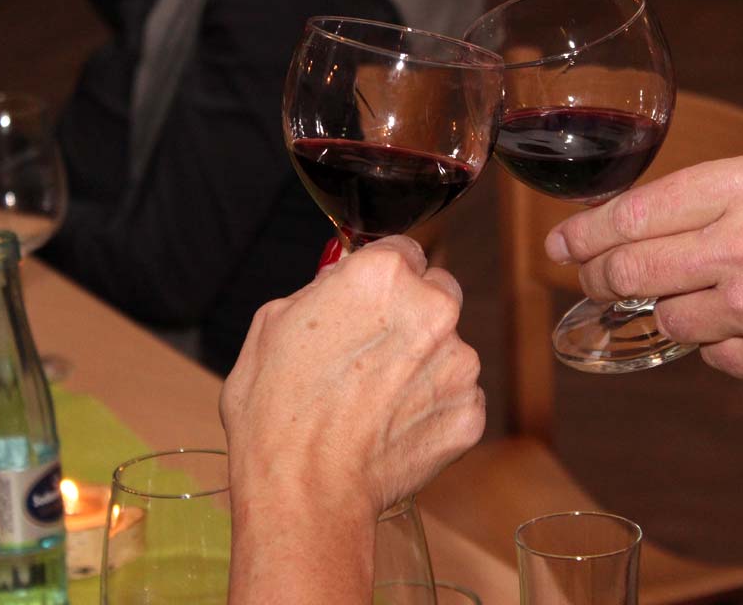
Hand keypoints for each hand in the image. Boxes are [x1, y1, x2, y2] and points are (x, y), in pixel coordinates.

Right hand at [221, 235, 484, 515]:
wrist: (304, 491)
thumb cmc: (277, 412)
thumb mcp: (272, 323)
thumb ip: (320, 289)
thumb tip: (340, 280)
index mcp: (383, 275)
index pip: (403, 251)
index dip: (381, 277)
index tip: (369, 299)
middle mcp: (433, 309)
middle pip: (437, 293)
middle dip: (411, 315)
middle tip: (370, 352)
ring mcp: (458, 363)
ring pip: (448, 348)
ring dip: (422, 364)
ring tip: (373, 400)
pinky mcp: (470, 412)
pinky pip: (455, 397)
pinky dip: (431, 408)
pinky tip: (390, 427)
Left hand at [545, 154, 742, 386]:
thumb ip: (704, 197)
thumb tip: (623, 224)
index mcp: (742, 186)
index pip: (628, 215)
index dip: (581, 235)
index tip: (561, 245)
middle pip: (627, 271)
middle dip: (596, 277)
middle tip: (591, 278)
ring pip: (666, 318)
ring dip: (671, 309)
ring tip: (716, 291)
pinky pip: (711, 355)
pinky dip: (721, 342)